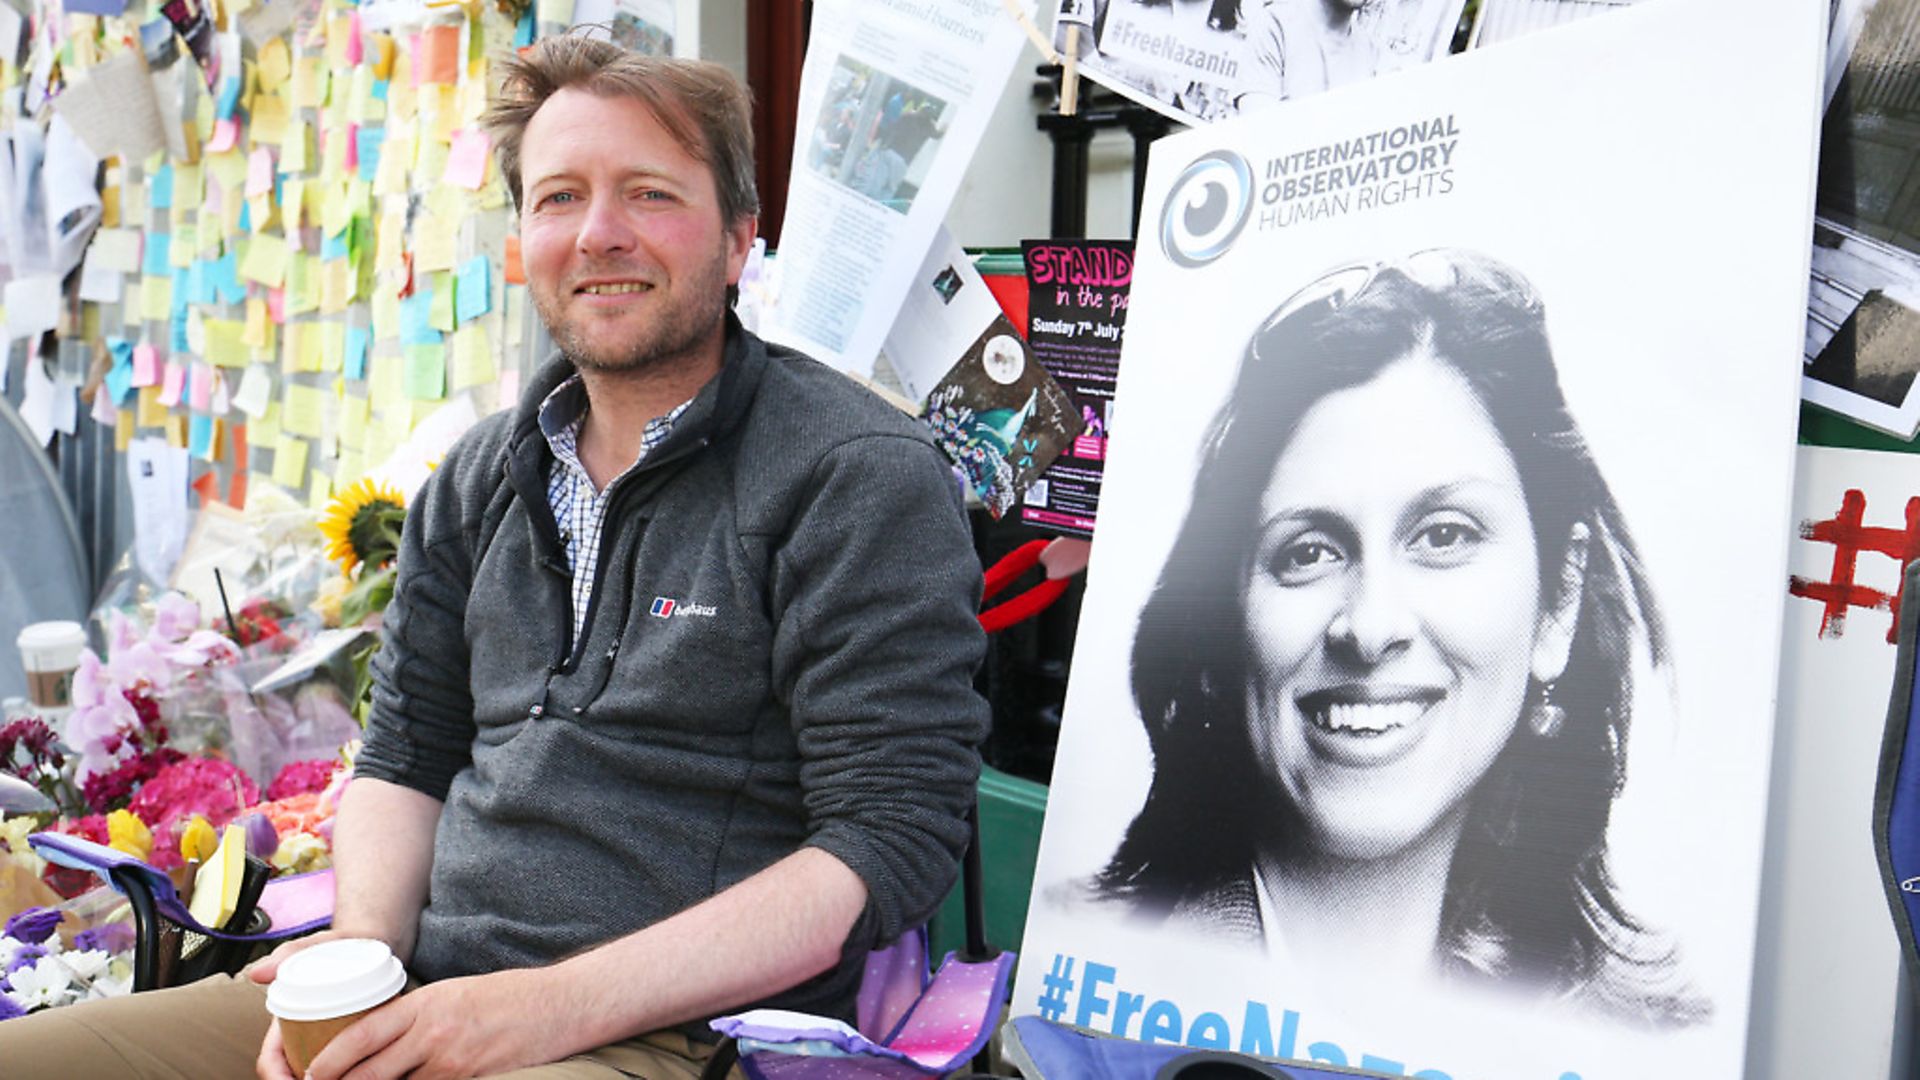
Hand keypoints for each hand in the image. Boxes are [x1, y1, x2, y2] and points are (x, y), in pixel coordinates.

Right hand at [248, 931, 378, 1079]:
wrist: (368, 941)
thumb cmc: (338, 944)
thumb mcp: (316, 944)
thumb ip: (288, 954)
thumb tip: (257, 973)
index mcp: (284, 1019)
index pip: (271, 1059)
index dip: (277, 1076)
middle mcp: (299, 1033)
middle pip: (292, 1072)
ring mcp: (321, 1038)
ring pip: (317, 1072)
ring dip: (330, 1078)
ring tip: (348, 1079)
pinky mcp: (345, 1038)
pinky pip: (342, 1064)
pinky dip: (347, 1072)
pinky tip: (364, 1074)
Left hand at [302, 969, 574, 1079]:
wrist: (559, 1004)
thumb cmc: (508, 996)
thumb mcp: (453, 994)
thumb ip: (416, 1016)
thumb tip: (382, 1042)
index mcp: (424, 1004)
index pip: (360, 1035)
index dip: (328, 1060)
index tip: (311, 1073)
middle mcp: (433, 1033)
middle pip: (370, 1073)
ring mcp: (453, 1062)